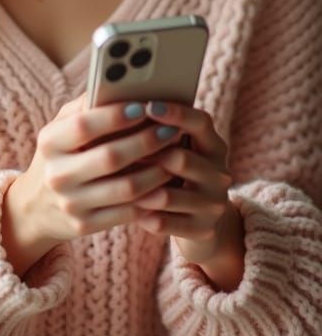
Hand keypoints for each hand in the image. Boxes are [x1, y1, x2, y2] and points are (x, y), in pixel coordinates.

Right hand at [1, 93, 182, 275]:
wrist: (36, 207)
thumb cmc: (59, 154)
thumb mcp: (61, 127)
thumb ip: (87, 106)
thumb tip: (123, 83)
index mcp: (49, 142)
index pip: (84, 126)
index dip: (116, 116)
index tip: (144, 106)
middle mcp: (57, 174)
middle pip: (110, 157)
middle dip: (146, 141)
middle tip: (171, 129)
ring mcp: (71, 204)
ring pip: (126, 188)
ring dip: (157, 170)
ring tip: (175, 154)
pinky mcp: (85, 225)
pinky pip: (127, 212)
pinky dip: (151, 195)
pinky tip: (166, 181)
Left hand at [130, 101, 243, 289]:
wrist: (200, 222)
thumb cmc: (175, 174)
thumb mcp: (176, 150)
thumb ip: (158, 130)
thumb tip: (120, 105)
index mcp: (214, 146)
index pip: (201, 122)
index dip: (176, 113)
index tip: (148, 105)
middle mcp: (220, 173)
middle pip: (181, 158)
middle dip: (146, 155)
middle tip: (115, 150)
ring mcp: (213, 204)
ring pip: (168, 194)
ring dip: (139, 188)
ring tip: (115, 182)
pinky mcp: (202, 230)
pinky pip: (163, 222)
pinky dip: (142, 215)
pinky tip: (127, 208)